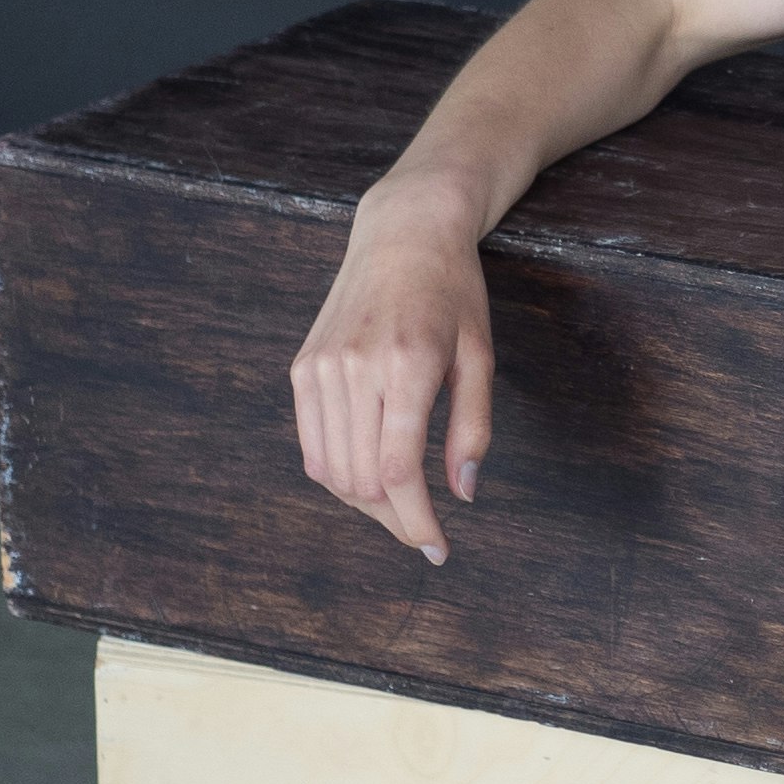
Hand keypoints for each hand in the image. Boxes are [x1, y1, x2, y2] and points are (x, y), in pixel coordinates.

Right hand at [289, 201, 494, 560]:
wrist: (402, 234)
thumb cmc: (454, 294)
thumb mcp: (481, 357)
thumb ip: (472, 429)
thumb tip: (462, 495)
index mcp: (406, 366)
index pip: (397, 472)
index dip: (416, 521)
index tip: (437, 549)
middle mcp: (354, 369)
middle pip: (362, 480)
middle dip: (395, 520)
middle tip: (425, 532)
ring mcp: (320, 369)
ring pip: (331, 470)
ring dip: (366, 504)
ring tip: (401, 508)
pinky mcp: (302, 368)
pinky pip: (311, 444)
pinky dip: (336, 474)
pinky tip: (368, 478)